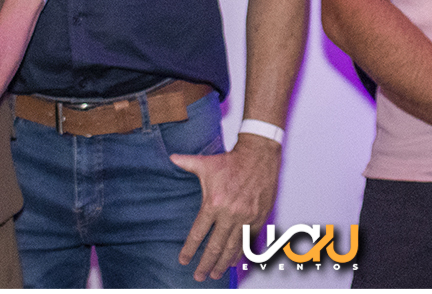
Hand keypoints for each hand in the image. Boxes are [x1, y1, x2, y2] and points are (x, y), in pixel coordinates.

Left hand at [169, 133, 280, 281]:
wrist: (259, 154)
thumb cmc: (231, 160)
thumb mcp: (206, 163)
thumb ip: (187, 163)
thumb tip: (171, 157)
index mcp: (214, 203)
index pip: (198, 233)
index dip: (190, 249)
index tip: (184, 261)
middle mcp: (230, 213)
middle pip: (215, 246)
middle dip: (206, 264)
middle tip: (199, 277)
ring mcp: (246, 217)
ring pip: (232, 247)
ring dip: (223, 263)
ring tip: (215, 274)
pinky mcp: (259, 217)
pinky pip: (248, 240)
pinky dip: (241, 252)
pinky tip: (234, 261)